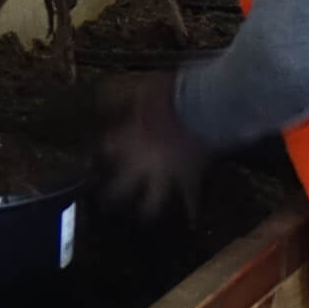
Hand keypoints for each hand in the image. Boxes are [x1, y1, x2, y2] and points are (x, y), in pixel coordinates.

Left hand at [101, 71, 206, 218]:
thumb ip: (126, 93)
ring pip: (154, 201)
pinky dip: (192, 208)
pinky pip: (191, 197)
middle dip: (115, 194)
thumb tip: (109, 91)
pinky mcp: (189, 178)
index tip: (104, 148)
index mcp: (129, 140)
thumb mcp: (143, 86)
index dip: (107, 147)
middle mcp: (142, 163)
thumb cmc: (173, 94)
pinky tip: (192, 220)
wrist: (204, 107)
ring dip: (149, 209)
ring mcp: (167, 174)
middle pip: (122, 186)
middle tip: (107, 201)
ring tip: (146, 217)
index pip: (110, 146)